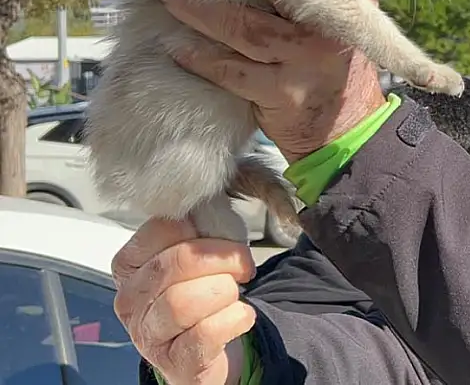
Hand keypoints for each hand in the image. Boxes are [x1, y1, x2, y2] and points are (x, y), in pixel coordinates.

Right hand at [112, 218, 256, 384]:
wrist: (206, 350)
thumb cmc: (199, 295)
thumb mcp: (194, 257)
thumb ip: (201, 228)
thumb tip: (215, 203)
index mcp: (131, 264)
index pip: (163, 228)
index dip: (206, 229)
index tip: (226, 239)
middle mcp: (130, 299)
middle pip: (177, 262)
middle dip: (223, 259)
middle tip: (243, 266)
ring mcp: (148, 334)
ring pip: (185, 301)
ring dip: (226, 291)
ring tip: (234, 294)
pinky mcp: (175, 361)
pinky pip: (207, 333)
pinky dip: (235, 318)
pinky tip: (240, 316)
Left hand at [162, 0, 385, 161]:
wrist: (345, 124)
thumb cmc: (325, 50)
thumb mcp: (339, 4)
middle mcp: (341, 20)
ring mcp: (314, 57)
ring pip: (247, 28)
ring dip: (200, 12)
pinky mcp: (288, 91)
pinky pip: (232, 70)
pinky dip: (200, 57)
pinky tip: (177, 46)